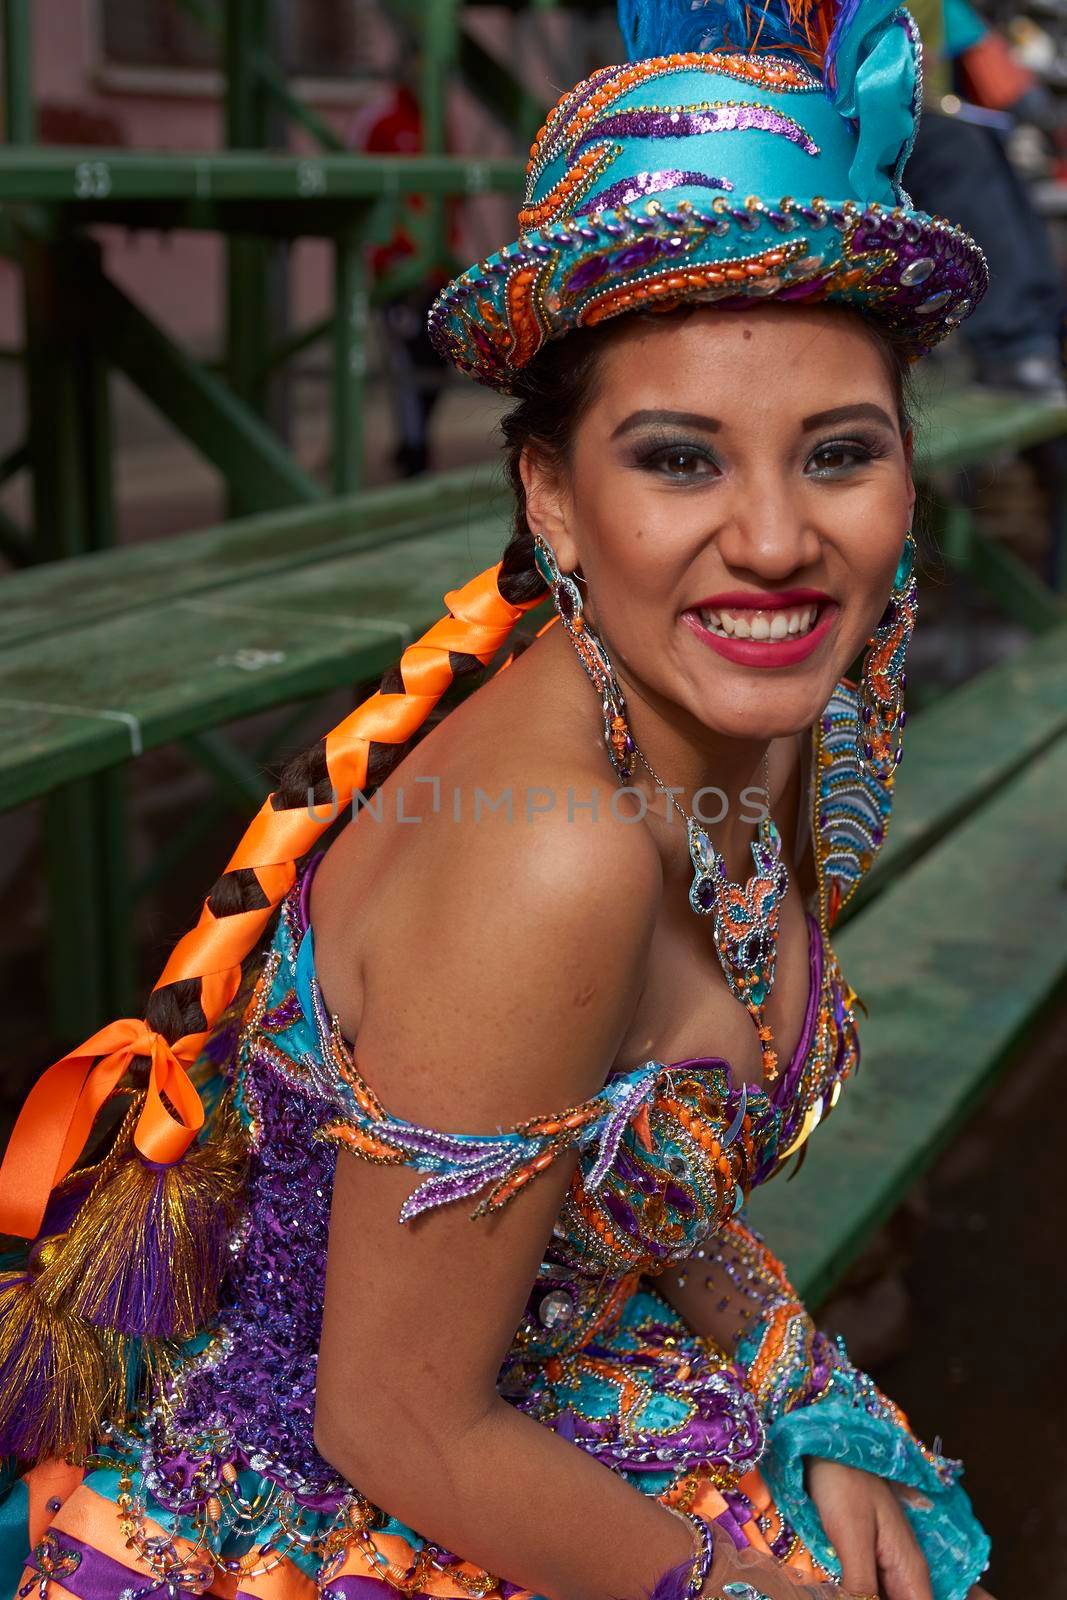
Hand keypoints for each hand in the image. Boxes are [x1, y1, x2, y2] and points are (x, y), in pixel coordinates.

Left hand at [806, 1458, 931, 1599]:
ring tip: (837, 1585)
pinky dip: (855, 1589)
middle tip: (843, 1589)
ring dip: (862, 1594)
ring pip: (884, 1596)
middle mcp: (904, 1571)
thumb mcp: (851, 1538)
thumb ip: (861, 1584)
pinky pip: (870, 1587)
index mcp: (910, 1569)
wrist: (829, 1448)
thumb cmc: (844, 1483)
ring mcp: (886, 1564)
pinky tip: (836, 1585)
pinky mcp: (868, 1558)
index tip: (863, 1597)